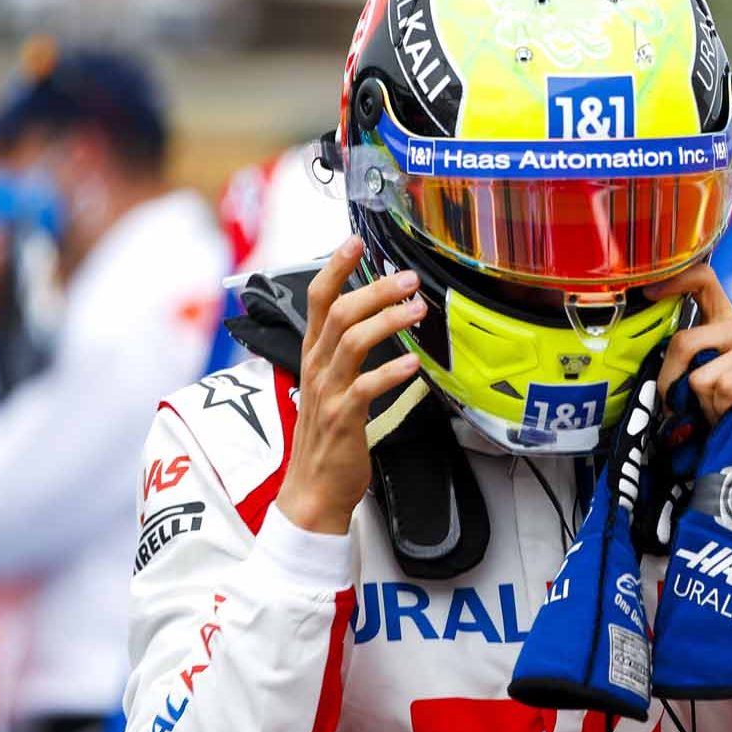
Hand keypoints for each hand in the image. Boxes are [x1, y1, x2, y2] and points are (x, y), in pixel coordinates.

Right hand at [276, 238, 423, 534]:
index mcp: (314, 355)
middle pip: (340, 313)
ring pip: (351, 342)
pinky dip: (389, 373)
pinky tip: (412, 365)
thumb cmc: (329, 436)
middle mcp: (317, 368)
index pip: (318, 301)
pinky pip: (364, 389)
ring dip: (387, 321)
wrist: (313, 491)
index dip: (335, 268)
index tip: (355, 241)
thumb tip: (378, 318)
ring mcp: (327, 393)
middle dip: (375, 289)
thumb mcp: (333, 384)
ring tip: (417, 310)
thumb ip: (348, 351)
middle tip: (408, 277)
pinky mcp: (342, 420)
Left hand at [651, 265, 731, 482]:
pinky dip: (721, 410)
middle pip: (684, 342)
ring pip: (701, 376)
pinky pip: (723, 388)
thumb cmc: (731, 412)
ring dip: (704, 405)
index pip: (702, 279)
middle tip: (686, 406)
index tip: (648, 292)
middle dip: (672, 383)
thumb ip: (684, 357)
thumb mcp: (701, 378)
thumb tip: (643, 351)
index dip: (673, 280)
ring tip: (721, 411)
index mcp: (728, 321)